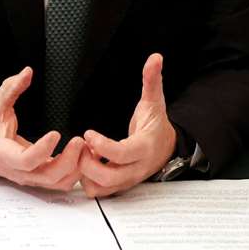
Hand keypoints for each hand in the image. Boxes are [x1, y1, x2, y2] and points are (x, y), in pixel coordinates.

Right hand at [0, 67, 85, 189]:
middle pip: (48, 176)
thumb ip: (10, 89)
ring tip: (86, 148)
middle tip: (80, 140)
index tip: (56, 133)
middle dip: (68, 160)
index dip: (43, 150)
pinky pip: (61, 181)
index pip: (26, 161)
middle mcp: (20, 172)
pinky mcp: (41, 178)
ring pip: (58, 183)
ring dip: (76, 168)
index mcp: (6, 155)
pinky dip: (75, 172)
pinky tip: (82, 155)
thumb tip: (27, 72)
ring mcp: (32, 178)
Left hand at [78, 54, 177, 198]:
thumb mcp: (154, 101)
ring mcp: (128, 180)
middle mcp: (136, 168)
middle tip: (81, 146)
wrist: (167, 147)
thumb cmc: (156, 125)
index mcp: (144, 148)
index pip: (120, 154)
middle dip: (88, 163)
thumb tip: (155, 58)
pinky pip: (100, 191)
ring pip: (102, 188)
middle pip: (108, 177)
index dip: (100, 145)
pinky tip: (89, 162)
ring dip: (87, 173)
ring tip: (85, 154)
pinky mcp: (120, 186)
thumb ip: (152, 80)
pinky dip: (89, 180)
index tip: (88, 132)